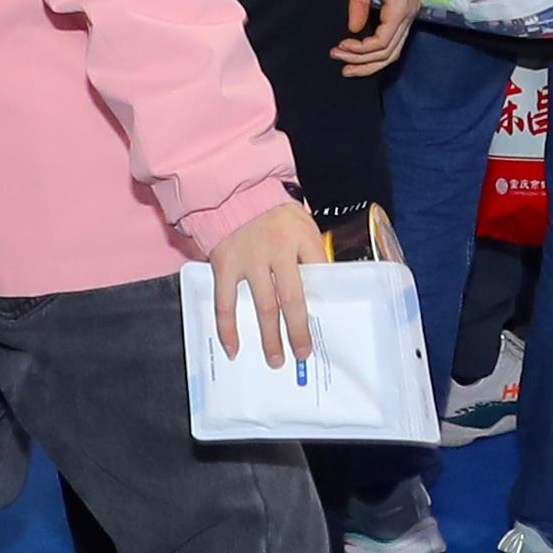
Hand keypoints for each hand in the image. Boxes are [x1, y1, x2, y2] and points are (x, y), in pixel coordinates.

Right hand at [203, 201, 327, 369]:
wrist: (233, 192)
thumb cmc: (274, 215)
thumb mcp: (302, 225)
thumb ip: (311, 254)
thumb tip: (322, 291)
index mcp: (301, 237)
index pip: (320, 274)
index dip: (325, 301)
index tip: (327, 326)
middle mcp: (276, 249)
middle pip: (293, 299)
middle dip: (299, 331)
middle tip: (303, 354)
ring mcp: (249, 258)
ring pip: (263, 306)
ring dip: (270, 337)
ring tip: (276, 360)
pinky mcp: (224, 264)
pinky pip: (225, 303)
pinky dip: (228, 329)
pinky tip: (234, 348)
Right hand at [334, 0, 417, 74]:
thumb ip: (359, 7)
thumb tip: (354, 30)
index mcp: (401, 10)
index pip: (389, 46)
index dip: (367, 57)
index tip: (343, 56)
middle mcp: (407, 15)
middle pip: (389, 55)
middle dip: (364, 66)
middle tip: (343, 68)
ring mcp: (406, 14)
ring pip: (386, 51)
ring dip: (360, 57)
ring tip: (339, 53)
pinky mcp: (400, 10)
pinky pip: (383, 40)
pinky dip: (364, 47)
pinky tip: (348, 44)